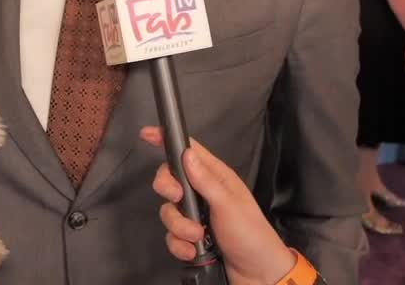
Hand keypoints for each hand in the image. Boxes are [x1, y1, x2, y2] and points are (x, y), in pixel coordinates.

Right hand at [141, 127, 295, 284]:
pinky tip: (192, 251)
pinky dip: (179, 245)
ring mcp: (195, 216)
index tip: (147, 134)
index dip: (167, 140)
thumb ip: (205, 180)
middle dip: (168, 191)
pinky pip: (171, 236)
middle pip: (169, 180)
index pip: (189, 151)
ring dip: (179, 226)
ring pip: (168, 212)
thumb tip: (186, 154)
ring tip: (197, 236)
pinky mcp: (190, 237)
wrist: (257, 274)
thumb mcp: (229, 204)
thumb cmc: (250, 233)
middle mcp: (203, 193)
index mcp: (216, 177)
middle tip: (178, 199)